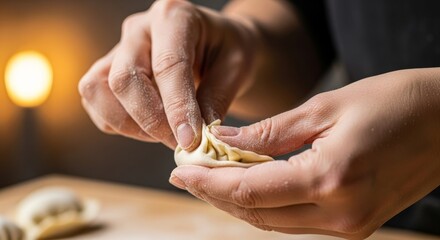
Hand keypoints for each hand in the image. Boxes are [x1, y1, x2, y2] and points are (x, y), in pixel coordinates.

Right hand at [79, 0, 257, 148]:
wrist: (214, 45)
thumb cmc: (226, 51)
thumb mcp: (238, 66)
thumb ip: (217, 97)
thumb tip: (198, 136)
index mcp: (174, 17)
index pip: (168, 65)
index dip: (177, 107)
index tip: (190, 140)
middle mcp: (139, 29)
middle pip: (124, 79)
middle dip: (151, 121)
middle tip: (182, 142)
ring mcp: (118, 49)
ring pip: (99, 91)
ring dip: (131, 125)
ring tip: (167, 135)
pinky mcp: (107, 71)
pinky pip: (98, 104)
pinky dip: (121, 125)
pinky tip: (152, 128)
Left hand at [170, 69, 439, 238]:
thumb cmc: (395, 103)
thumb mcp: (325, 107)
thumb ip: (270, 131)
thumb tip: (224, 139)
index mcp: (332, 179)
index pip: (250, 190)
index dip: (209, 181)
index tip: (180, 170)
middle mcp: (341, 214)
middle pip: (256, 213)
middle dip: (215, 194)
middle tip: (186, 174)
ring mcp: (350, 226)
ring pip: (273, 222)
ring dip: (238, 200)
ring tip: (209, 177)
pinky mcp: (355, 225)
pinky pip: (295, 220)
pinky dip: (265, 203)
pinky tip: (248, 183)